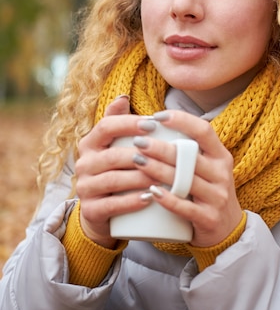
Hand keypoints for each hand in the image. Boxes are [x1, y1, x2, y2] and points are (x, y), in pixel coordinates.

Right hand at [75, 96, 159, 247]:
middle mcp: (83, 164)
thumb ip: (118, 121)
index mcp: (90, 143)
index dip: (129, 124)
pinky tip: (150, 198)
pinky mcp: (90, 210)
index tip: (154, 124)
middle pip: (112, 155)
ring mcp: (84, 188)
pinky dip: (132, 201)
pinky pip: (112, 205)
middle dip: (140, 154)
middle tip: (166, 155)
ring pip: (113, 179)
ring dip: (140, 178)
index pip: (106, 126)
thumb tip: (123, 96)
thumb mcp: (115, 146)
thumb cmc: (117, 171)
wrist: (102, 212)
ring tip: (163, 177)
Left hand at [130, 110, 242, 247]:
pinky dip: (168, 199)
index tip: (156, 117)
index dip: (181, 120)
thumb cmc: (208, 193)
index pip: (204, 130)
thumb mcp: (208, 168)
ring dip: (159, 169)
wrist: (228, 231)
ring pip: (186, 179)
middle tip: (138, 141)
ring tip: (137, 161)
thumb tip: (158, 124)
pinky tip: (151, 192)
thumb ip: (190, 150)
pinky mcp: (209, 218)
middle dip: (161, 147)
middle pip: (190, 156)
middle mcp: (222, 174)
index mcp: (221, 156)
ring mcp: (217, 197)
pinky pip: (186, 207)